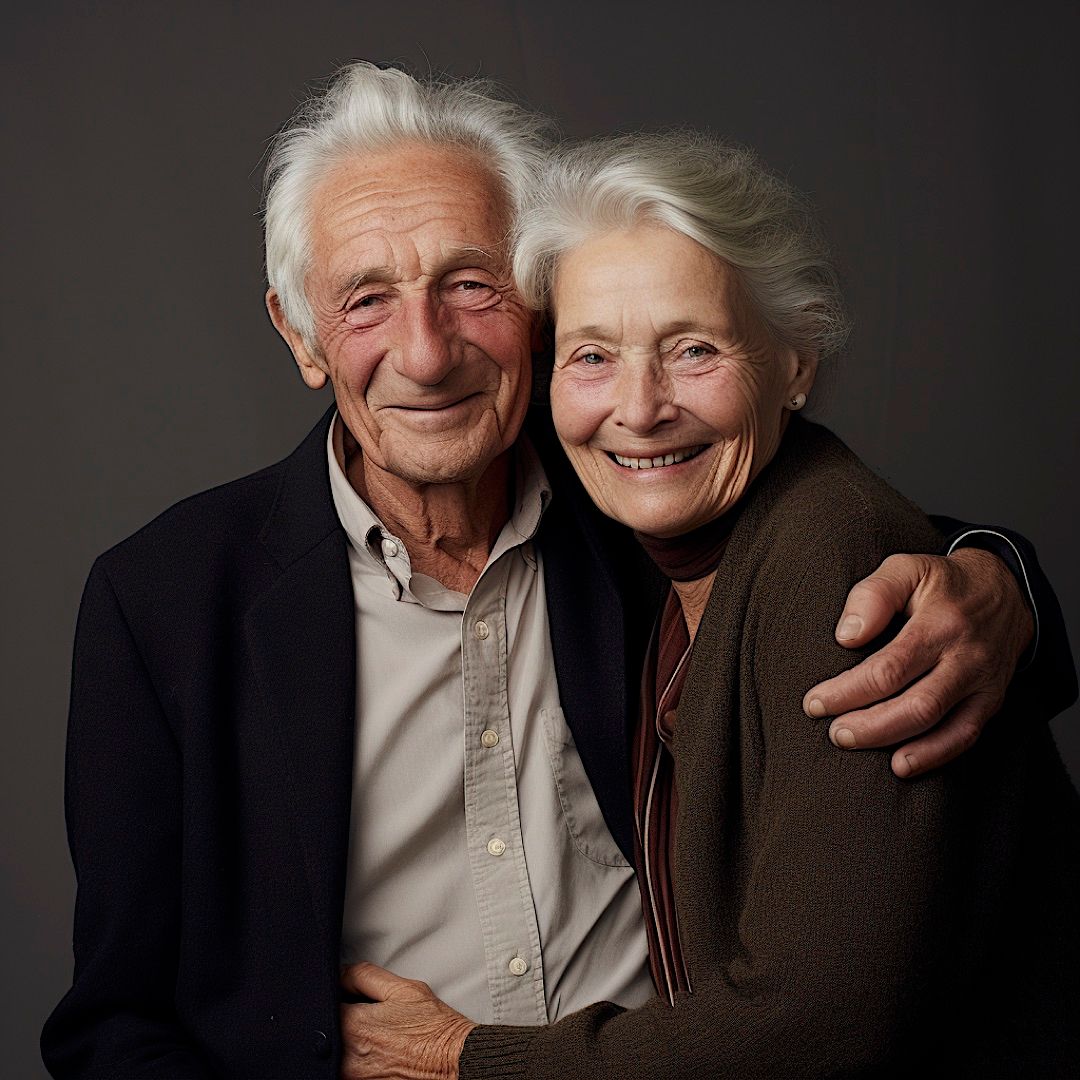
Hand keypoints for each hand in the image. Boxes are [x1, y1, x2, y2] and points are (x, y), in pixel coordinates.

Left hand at [339, 962, 474, 1079]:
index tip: (347, 997)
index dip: (334, 997)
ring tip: (373, 1036)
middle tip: (364, 1017)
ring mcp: (353, 1078)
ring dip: (346, 1041)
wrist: (455, 1063)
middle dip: (340, 1019)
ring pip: (334, 1053)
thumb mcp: (403, 989)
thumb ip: (364, 976)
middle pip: (326, 1032)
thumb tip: (340, 972)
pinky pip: (346, 1069)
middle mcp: (347, 1057)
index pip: (324, 1006)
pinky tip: (376, 1052)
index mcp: (354, 1026)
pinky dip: (355, 1058)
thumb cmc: (433, 1028)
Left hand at [803, 549, 1032, 777]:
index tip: (814, 702)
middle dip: (868, 724)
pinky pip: (965, 736)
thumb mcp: (907, 568)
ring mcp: (982, 683)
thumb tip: (847, 636)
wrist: (1007, 593)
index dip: (848, 691)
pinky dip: (934, 755)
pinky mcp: (991, 700)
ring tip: (854, 745)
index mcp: (941, 624)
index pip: (890, 668)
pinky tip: (902, 766)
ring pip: (940, 725)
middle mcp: (966, 658)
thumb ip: (874, 594)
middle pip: (916, 704)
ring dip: (894, 742)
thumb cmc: (943, 582)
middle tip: (833, 732)